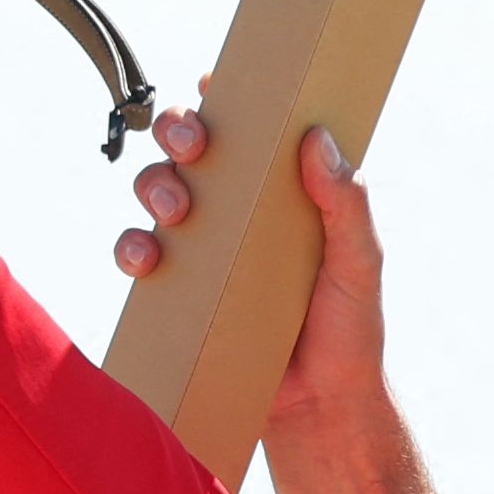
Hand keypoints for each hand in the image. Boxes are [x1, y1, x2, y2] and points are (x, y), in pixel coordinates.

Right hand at [114, 105, 390, 424]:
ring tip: (176, 208)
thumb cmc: (349, 332)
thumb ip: (347, 206)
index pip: (253, 133)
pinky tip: (147, 259)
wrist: (322, 409)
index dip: (230, 100)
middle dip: (181, 133)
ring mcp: (206, 249)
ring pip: (159, 192)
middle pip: (194, 150)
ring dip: (155, 184)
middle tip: (195, 144)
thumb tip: (318, 139)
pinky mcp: (180, 291)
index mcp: (284, 194)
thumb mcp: (360, 264)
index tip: (218, 84)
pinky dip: (134, 248)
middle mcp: (241, 212)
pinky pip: (140, 256)